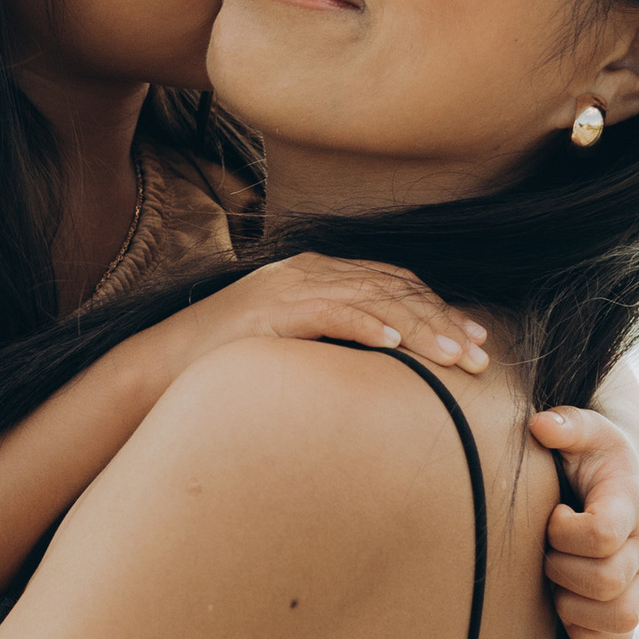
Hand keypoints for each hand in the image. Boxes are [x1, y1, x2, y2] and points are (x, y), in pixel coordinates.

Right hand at [160, 253, 488, 382]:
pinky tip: (395, 348)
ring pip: (372, 300)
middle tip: (479, 358)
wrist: (158, 368)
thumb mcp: (292, 345)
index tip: (474, 341)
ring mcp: (288, 287)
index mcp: (315, 273)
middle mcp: (307, 271)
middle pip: (392, 288)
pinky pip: (329, 313)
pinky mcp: (270, 311)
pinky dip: (366, 327)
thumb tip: (386, 366)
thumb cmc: (227, 365)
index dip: (437, 309)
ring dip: (419, 330)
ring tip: (454, 359)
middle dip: (442, 322)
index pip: (391, 282)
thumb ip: (334, 341)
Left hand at [532, 404, 638, 638]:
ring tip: (555, 579)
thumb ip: (567, 424)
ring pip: (621, 618)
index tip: (553, 512)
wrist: (611, 482)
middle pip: (607, 581)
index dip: (565, 531)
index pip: (604, 534)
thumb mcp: (583, 430)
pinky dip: (586, 634)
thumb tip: (540, 426)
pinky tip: (565, 605)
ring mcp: (638, 583)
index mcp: (629, 505)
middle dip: (561, 567)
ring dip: (573, 604)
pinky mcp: (626, 608)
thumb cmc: (588, 456)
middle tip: (546, 549)